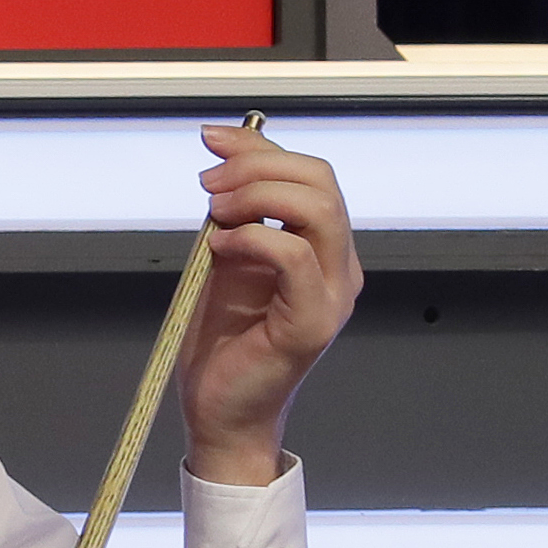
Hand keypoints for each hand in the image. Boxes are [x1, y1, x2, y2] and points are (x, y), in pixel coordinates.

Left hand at [177, 124, 363, 485]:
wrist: (218, 407)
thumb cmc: (222, 337)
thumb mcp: (225, 254)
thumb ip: (236, 208)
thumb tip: (224, 152)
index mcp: (324, 248)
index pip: (312, 175)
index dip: (260, 148)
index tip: (210, 141)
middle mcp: (340, 267)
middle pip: (322, 183)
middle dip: (257, 168)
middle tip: (207, 184)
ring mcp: (332, 295)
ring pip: (319, 211)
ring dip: (256, 196)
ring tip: (213, 213)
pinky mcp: (311, 323)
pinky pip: (294, 258)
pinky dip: (252, 238)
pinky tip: (218, 246)